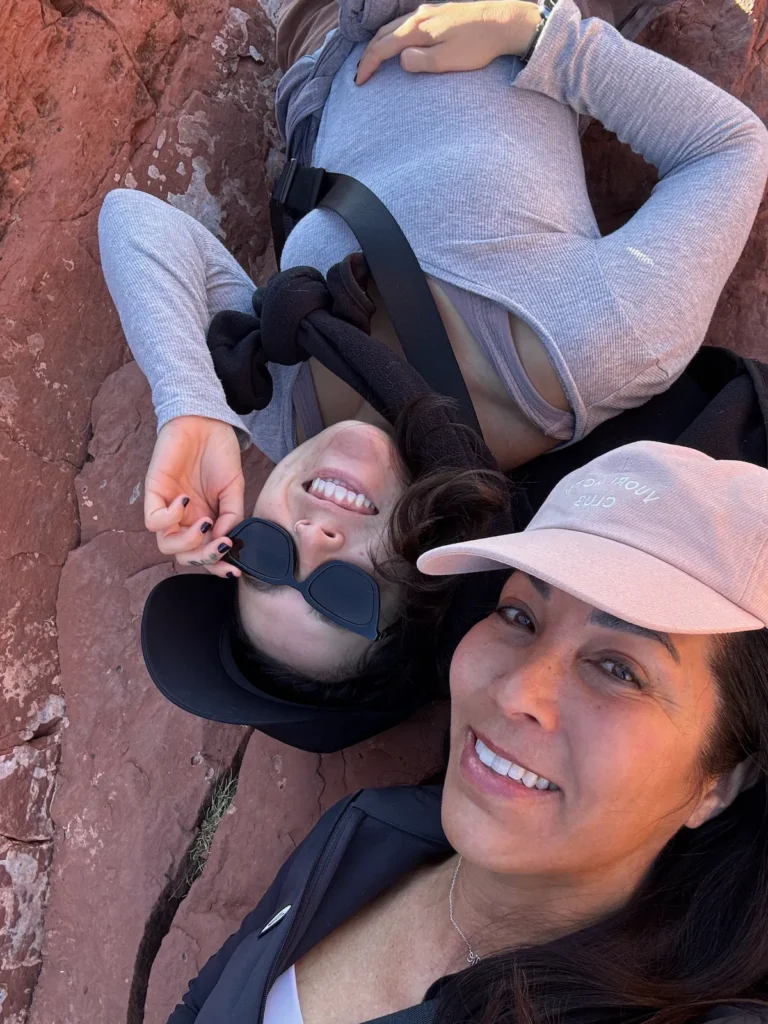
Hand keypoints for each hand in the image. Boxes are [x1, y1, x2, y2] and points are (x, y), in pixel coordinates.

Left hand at [144, 415, 244, 577]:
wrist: (206, 422)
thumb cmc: (219, 453)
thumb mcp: (234, 490)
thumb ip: (231, 517)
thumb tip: (226, 541)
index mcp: (204, 520)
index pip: (203, 554)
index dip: (216, 566)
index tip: (234, 568)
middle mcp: (184, 519)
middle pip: (183, 555)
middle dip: (203, 557)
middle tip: (222, 544)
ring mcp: (168, 507)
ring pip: (166, 544)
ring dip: (187, 542)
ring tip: (205, 524)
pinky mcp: (153, 493)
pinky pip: (153, 521)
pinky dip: (170, 517)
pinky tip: (185, 500)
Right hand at [355, 1, 541, 83]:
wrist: (504, 22)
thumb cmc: (477, 45)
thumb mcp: (446, 61)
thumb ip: (419, 62)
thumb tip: (400, 60)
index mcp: (417, 30)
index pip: (382, 47)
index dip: (368, 65)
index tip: (360, 81)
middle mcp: (418, 16)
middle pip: (383, 34)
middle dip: (369, 54)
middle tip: (361, 73)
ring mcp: (428, 11)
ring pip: (393, 26)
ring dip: (379, 42)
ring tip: (374, 59)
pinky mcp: (437, 12)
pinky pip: (405, 22)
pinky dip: (393, 35)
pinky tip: (397, 42)